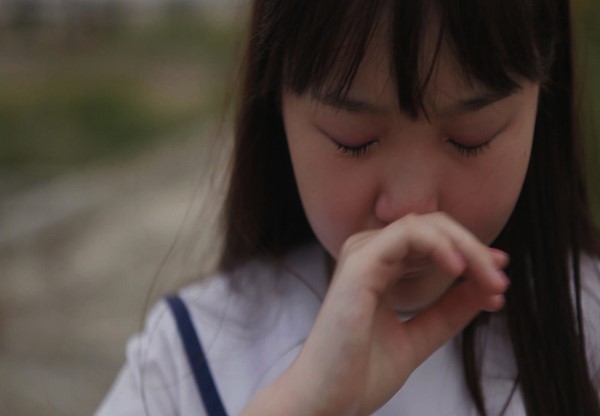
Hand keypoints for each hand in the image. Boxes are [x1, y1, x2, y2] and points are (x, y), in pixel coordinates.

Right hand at [243, 212, 508, 415]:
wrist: (327, 401)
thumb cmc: (360, 374)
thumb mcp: (420, 337)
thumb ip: (450, 311)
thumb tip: (489, 289)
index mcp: (379, 268)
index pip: (431, 243)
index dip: (470, 254)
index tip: (499, 281)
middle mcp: (369, 255)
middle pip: (432, 228)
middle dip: (473, 249)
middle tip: (500, 280)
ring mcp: (361, 256)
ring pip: (423, 225)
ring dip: (464, 247)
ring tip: (489, 278)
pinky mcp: (359, 264)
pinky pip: (406, 234)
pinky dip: (440, 245)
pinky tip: (460, 269)